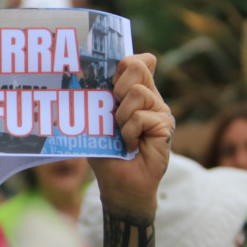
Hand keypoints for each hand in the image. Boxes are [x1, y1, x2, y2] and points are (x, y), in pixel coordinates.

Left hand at [88, 53, 173, 220]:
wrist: (120, 185)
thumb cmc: (107, 154)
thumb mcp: (97, 122)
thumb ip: (97, 99)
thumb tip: (81, 74)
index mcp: (134, 94)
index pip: (137, 61)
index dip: (123, 66)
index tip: (111, 87)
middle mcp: (150, 99)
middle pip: (138, 67)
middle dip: (118, 88)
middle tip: (114, 113)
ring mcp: (160, 111)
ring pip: (138, 93)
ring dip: (122, 117)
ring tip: (122, 134)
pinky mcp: (166, 126)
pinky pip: (141, 117)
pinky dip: (129, 133)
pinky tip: (131, 145)